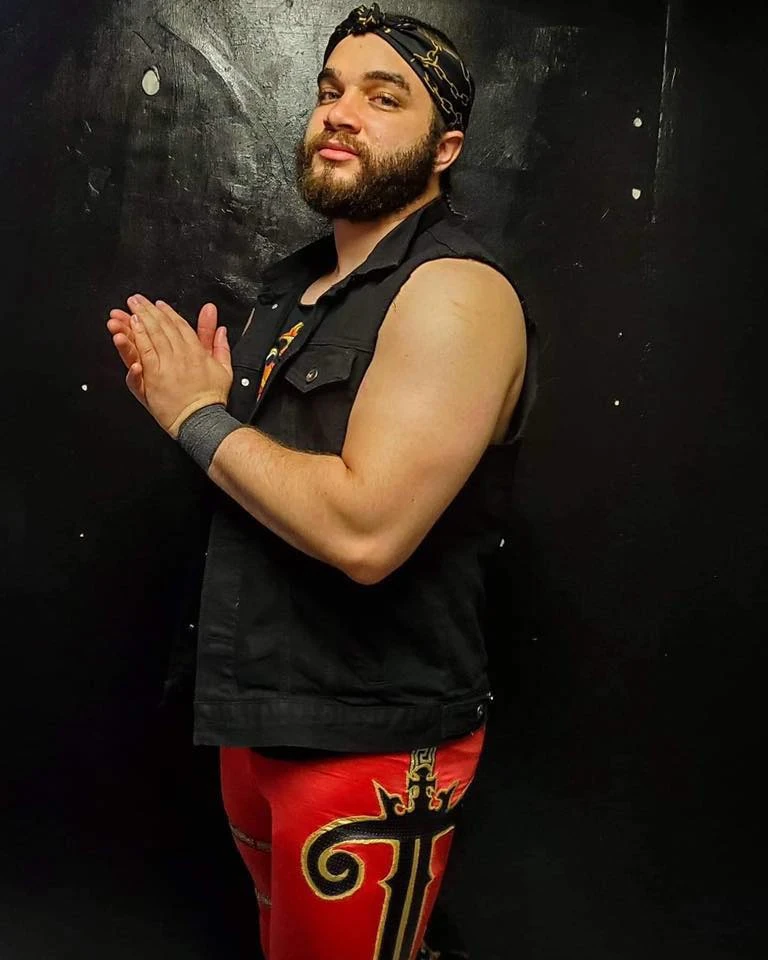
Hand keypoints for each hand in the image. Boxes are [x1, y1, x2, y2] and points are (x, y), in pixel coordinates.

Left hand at [110, 294, 232, 436]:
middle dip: (149, 310)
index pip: (181, 325)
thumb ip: (220, 347)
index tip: (159, 304)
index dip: (168, 313)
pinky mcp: (155, 376)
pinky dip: (137, 338)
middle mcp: (182, 354)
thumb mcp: (224, 369)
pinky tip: (130, 329)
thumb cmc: (211, 398)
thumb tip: (222, 330)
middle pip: (163, 326)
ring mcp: (167, 365)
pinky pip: (144, 352)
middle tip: (137, 299)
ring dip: (140, 319)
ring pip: (152, 335)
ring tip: (130, 308)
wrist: (201, 419)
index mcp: (198, 351)